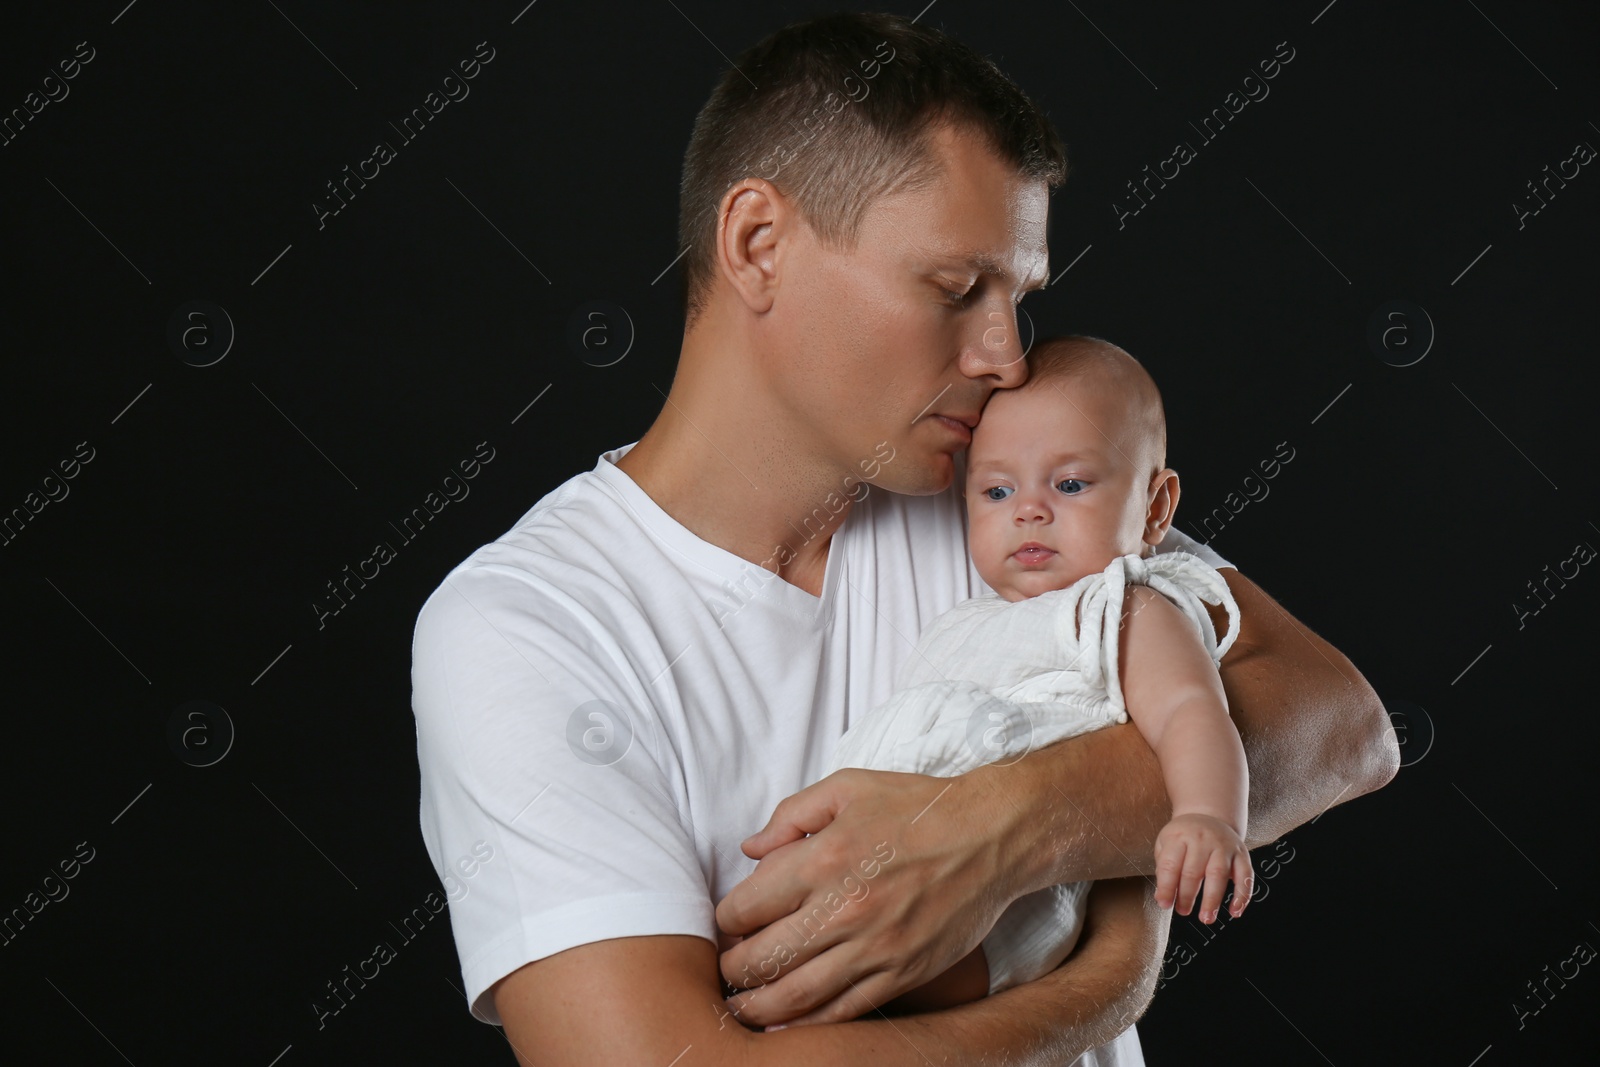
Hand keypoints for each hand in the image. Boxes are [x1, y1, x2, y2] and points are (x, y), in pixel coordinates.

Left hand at [715, 767, 1013, 1028]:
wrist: (991, 835)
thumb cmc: (918, 807)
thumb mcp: (848, 787)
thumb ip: (791, 815)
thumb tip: (750, 849)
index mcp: (822, 860)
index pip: (746, 907)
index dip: (726, 921)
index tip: (729, 924)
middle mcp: (843, 909)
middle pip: (762, 959)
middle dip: (733, 970)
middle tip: (726, 970)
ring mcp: (874, 948)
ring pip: (796, 995)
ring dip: (757, 1007)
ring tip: (740, 1008)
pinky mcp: (902, 973)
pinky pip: (844, 1011)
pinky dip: (807, 1024)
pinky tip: (786, 1024)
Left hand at [1152, 813, 1252, 922]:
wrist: (1209, 814)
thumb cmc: (1185, 835)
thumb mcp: (1165, 842)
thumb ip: (1163, 868)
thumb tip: (1163, 897)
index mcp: (1179, 837)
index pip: (1170, 865)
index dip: (1166, 887)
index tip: (1164, 903)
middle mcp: (1202, 840)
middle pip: (1193, 871)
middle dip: (1187, 896)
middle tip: (1183, 911)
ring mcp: (1223, 846)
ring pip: (1219, 874)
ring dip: (1213, 900)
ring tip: (1206, 917)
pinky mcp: (1241, 854)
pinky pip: (1245, 875)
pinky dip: (1242, 896)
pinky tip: (1235, 911)